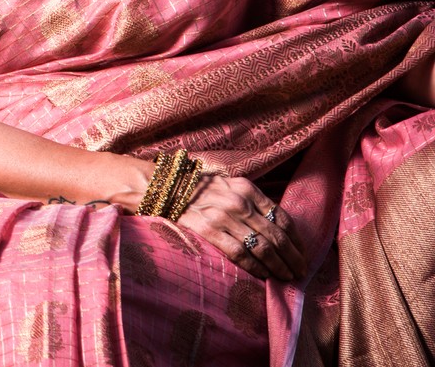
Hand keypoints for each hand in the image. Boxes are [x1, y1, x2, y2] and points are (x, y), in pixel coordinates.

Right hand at [173, 172, 304, 282]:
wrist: (163, 188)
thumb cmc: (199, 190)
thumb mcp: (229, 187)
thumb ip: (251, 202)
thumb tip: (278, 228)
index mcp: (247, 189)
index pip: (282, 217)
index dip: (296, 240)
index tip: (302, 253)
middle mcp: (238, 202)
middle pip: (276, 235)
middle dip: (293, 257)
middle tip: (300, 271)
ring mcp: (223, 217)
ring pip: (262, 248)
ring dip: (279, 266)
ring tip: (286, 276)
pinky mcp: (208, 231)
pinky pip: (240, 254)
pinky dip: (256, 267)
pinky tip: (263, 275)